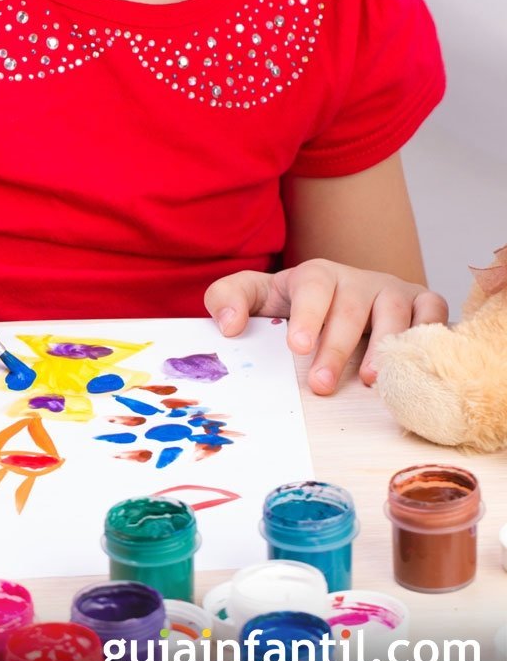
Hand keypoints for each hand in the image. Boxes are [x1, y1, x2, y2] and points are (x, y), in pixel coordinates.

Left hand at [204, 259, 447, 394]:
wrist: (338, 302)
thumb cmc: (292, 306)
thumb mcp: (254, 297)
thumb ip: (227, 299)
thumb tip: (229, 325)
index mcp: (315, 276)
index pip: (313, 287)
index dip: (308, 315)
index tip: (296, 346)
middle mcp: (357, 280)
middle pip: (351, 308)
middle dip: (336, 347)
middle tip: (320, 384)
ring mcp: (392, 290)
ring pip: (396, 311)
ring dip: (384, 346)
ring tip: (368, 381)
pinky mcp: (422, 303)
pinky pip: (434, 312)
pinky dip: (429, 334)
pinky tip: (412, 365)